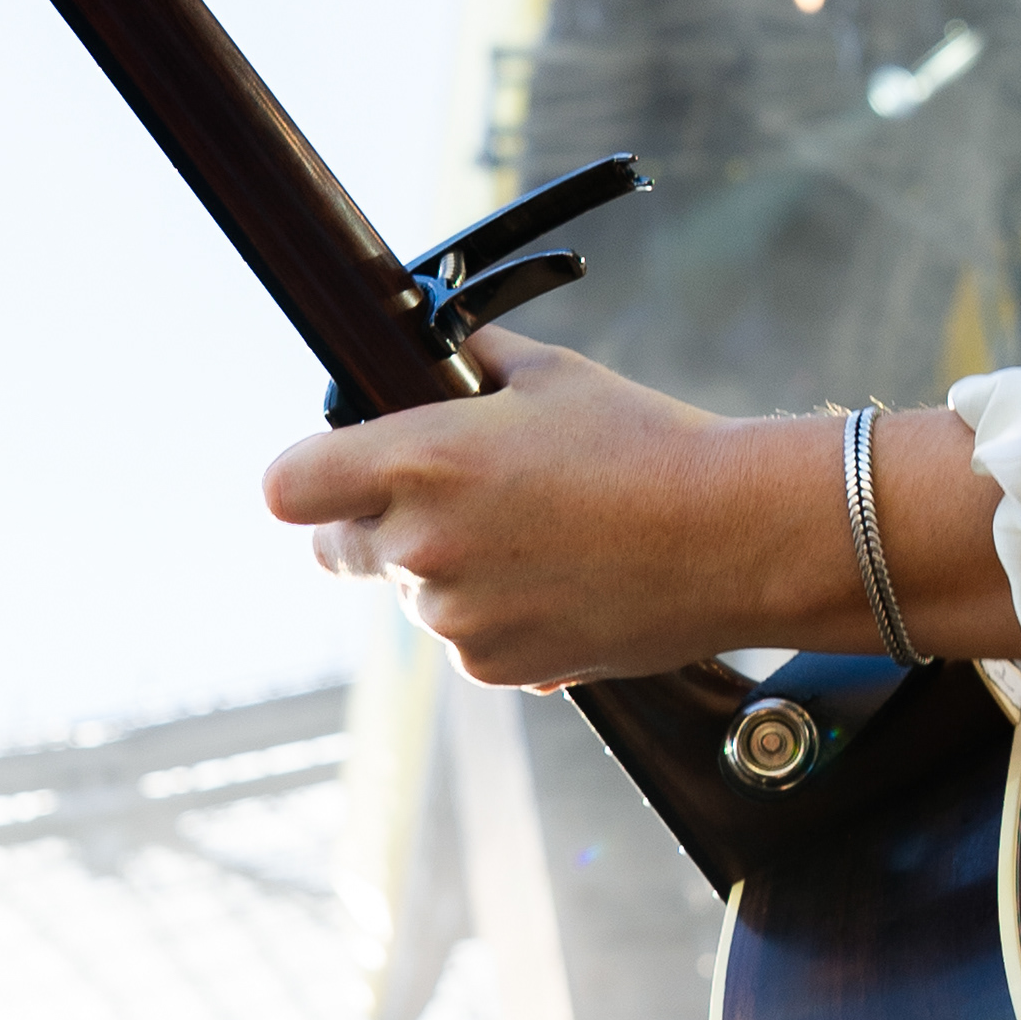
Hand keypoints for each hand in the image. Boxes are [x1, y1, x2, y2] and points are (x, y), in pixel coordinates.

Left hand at [260, 329, 1020, 691]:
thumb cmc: (649, 446)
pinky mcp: (499, 668)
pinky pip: (468, 643)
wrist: (731, 537)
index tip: (332, 472)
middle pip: (336, 550)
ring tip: (538, 541)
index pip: (288, 487)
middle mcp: (423, 546)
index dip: (307, 478)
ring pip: (412, 597)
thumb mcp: (554, 375)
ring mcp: (457, 617)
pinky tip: (562, 583)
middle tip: (446, 503)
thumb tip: (441, 351)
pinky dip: (498, 619)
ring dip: (448, 574)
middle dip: (373, 527)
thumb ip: (474, 364)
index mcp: (420, 462)